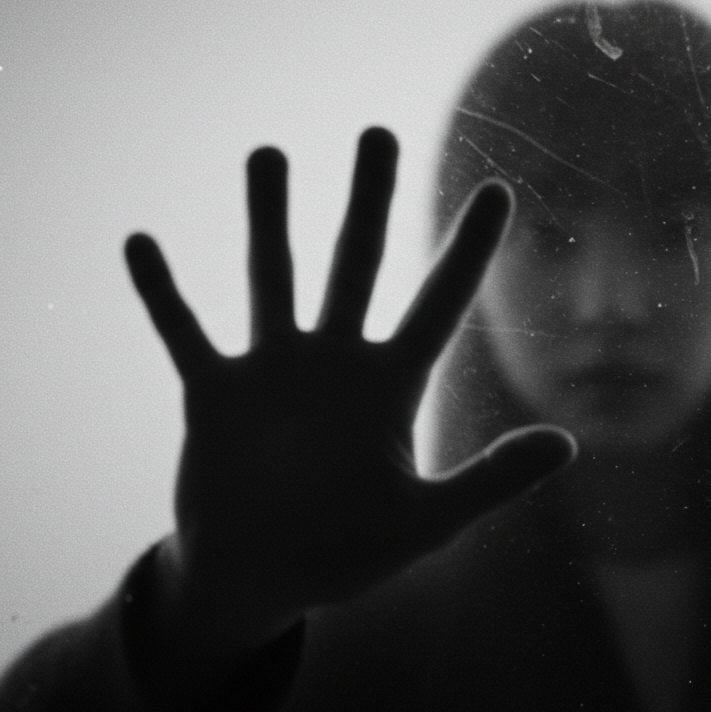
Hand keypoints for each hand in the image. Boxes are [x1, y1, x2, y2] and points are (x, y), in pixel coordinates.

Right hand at [124, 128, 574, 646]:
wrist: (262, 578)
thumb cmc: (346, 552)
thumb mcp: (426, 522)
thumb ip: (491, 481)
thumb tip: (568, 443)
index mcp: (391, 386)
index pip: (441, 303)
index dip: (471, 250)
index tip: (500, 189)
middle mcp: (335, 363)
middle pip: (358, 264)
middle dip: (368, 200)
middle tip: (376, 133)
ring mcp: (272, 372)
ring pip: (273, 276)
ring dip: (269, 217)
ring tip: (269, 152)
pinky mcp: (213, 394)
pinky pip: (184, 332)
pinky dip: (162, 292)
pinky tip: (142, 241)